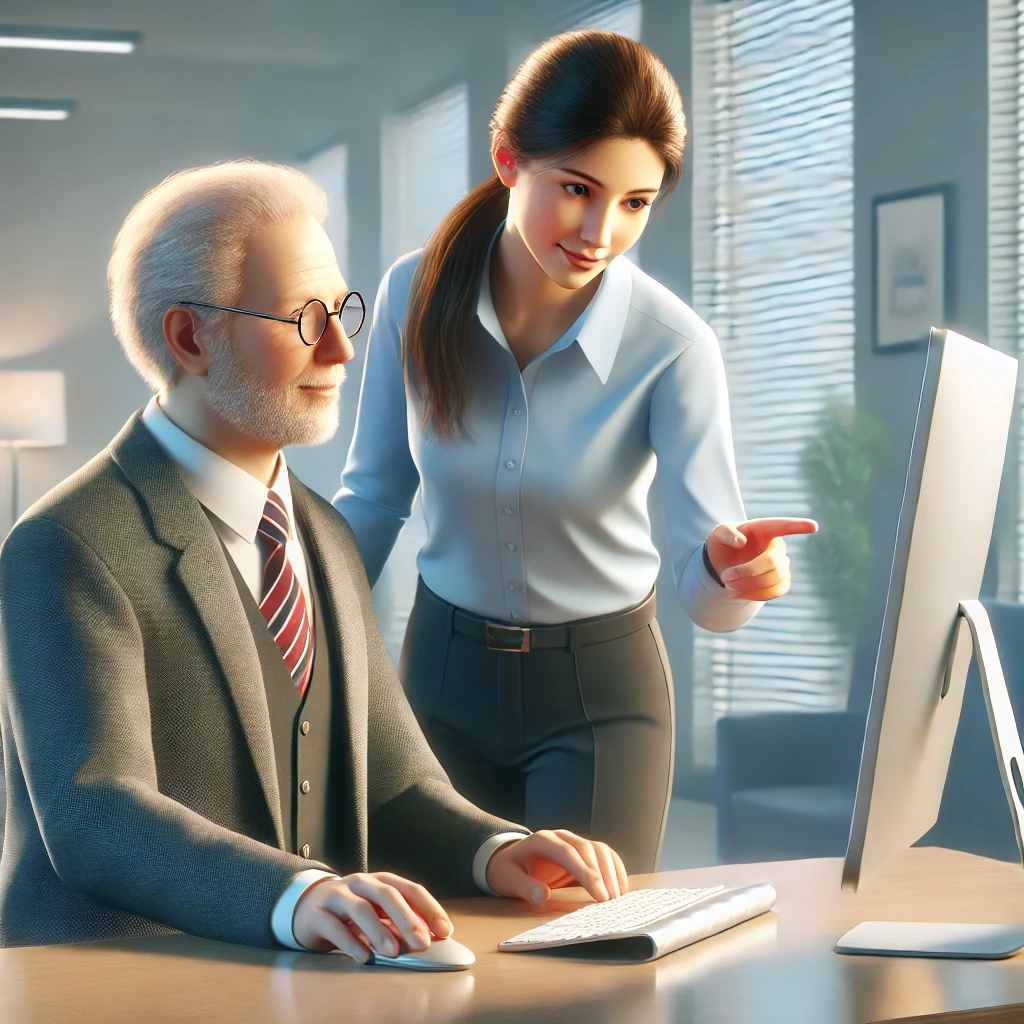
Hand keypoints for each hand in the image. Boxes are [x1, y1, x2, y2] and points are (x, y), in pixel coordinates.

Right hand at [292, 871, 451, 961]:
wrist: (306, 908)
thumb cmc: (350, 912)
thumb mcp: (377, 913)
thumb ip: (399, 923)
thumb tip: (428, 939)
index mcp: (381, 881)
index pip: (410, 889)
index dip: (429, 908)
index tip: (445, 930)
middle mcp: (361, 883)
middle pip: (386, 894)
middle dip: (407, 918)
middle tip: (423, 943)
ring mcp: (337, 896)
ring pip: (360, 908)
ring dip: (379, 930)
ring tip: (393, 952)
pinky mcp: (316, 914)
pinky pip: (334, 926)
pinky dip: (350, 942)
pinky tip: (364, 957)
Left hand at [485, 829, 628, 905]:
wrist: (510, 859)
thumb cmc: (508, 869)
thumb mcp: (507, 879)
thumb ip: (524, 886)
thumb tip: (542, 895)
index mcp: (543, 840)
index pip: (569, 853)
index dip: (587, 873)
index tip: (600, 896)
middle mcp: (562, 837)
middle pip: (589, 849)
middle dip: (603, 875)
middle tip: (612, 901)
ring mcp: (574, 843)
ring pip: (601, 851)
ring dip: (613, 873)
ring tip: (618, 898)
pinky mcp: (583, 854)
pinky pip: (604, 857)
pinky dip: (615, 871)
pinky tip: (619, 890)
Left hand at [706, 517, 817, 601]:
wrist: (725, 565)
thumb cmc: (724, 544)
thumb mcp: (717, 534)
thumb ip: (726, 533)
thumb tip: (741, 541)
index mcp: (764, 529)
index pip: (782, 526)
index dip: (798, 526)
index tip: (813, 526)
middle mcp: (777, 545)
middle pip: (771, 562)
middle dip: (747, 573)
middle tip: (725, 579)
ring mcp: (782, 564)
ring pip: (775, 578)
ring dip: (749, 585)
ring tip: (728, 585)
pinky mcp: (782, 581)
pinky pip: (776, 591)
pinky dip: (755, 595)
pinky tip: (738, 593)